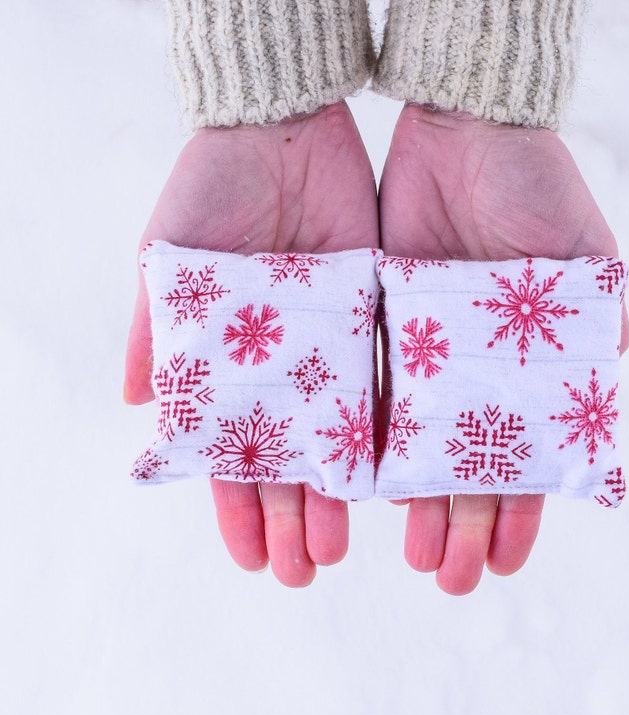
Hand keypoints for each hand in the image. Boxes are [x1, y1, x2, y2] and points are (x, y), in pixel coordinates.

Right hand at [125, 102, 377, 584]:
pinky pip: (385, 387)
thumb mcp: (168, 258)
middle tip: (304, 569)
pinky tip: (389, 483)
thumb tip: (135, 405)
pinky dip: (385, 435)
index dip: (237, 508)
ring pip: (339, 440)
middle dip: (293, 517)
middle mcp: (282, 368)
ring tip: (343, 546)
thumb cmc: (212, 186)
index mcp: (227, 362)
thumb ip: (154, 330)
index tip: (249, 560)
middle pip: (289, 461)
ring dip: (339, 495)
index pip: (230, 455)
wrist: (283, 125)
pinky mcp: (376, 321)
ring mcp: (330, 350)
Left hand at [379, 104, 628, 594]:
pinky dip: (363, 442)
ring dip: (406, 502)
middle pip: (462, 466)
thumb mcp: (583, 248)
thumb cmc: (536, 183)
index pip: (523, 458)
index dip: (516, 512)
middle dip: (455, 523)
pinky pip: (365, 396)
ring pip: (410, 446)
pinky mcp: (375, 328)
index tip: (502, 561)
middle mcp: (472, 373)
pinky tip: (360, 489)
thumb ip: (597, 315)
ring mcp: (422, 356)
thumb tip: (619, 364)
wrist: (463, 129)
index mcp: (527, 368)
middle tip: (445, 575)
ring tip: (396, 556)